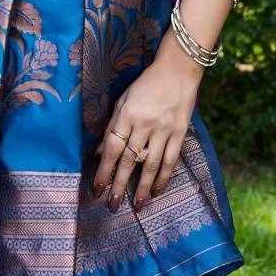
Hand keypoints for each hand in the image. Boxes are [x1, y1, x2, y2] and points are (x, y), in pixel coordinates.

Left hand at [92, 57, 200, 211]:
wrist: (177, 70)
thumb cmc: (145, 84)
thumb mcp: (123, 99)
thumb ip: (112, 125)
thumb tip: (98, 152)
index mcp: (127, 114)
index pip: (112, 147)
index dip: (103, 170)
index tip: (96, 188)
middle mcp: (144, 124)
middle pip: (129, 160)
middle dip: (119, 185)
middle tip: (112, 205)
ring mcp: (164, 130)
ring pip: (151, 165)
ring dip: (142, 187)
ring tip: (137, 205)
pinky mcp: (180, 133)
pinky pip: (170, 160)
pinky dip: (163, 177)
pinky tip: (157, 191)